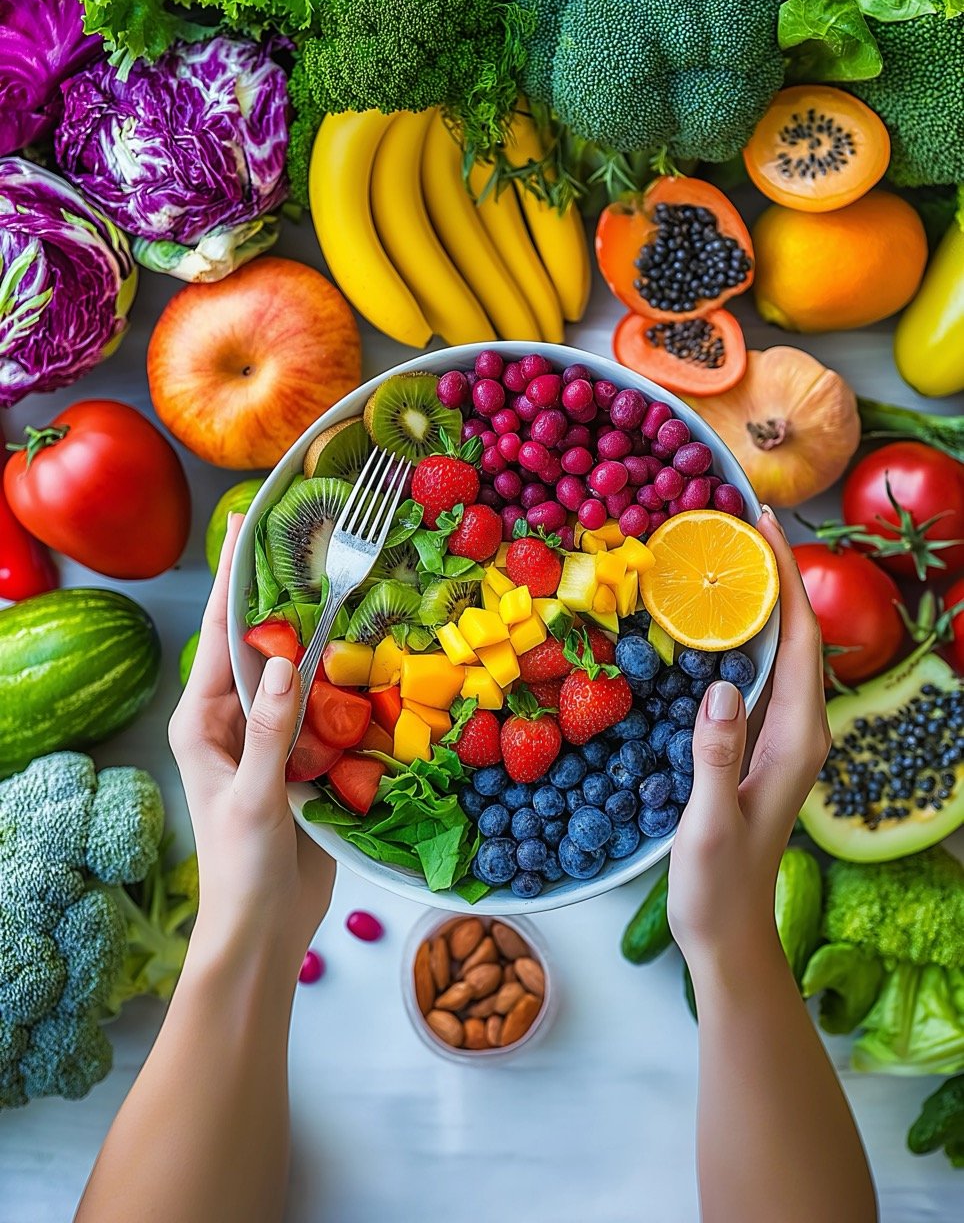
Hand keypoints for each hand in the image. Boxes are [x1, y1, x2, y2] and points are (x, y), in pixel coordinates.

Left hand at [168, 515, 334, 976]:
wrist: (265, 928)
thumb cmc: (242, 868)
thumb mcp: (255, 799)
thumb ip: (270, 733)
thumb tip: (283, 663)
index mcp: (206, 721)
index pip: (222, 635)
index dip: (235, 577)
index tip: (246, 524)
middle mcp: (237, 720)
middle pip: (262, 644)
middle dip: (284, 595)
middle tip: (315, 541)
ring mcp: (274, 739)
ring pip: (301, 674)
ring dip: (324, 640)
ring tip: (354, 587)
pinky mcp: (307, 760)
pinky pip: (329, 711)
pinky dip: (350, 687)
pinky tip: (378, 661)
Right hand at [667, 508, 829, 975]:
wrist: (729, 932)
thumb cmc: (718, 885)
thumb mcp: (710, 822)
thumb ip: (717, 755)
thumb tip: (720, 689)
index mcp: (797, 741)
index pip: (802, 642)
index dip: (789, 578)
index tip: (766, 526)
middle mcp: (799, 732)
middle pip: (798, 636)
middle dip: (778, 575)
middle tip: (742, 524)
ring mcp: (782, 740)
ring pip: (781, 654)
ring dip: (763, 603)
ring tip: (730, 559)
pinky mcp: (760, 748)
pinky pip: (760, 677)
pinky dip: (745, 638)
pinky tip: (716, 626)